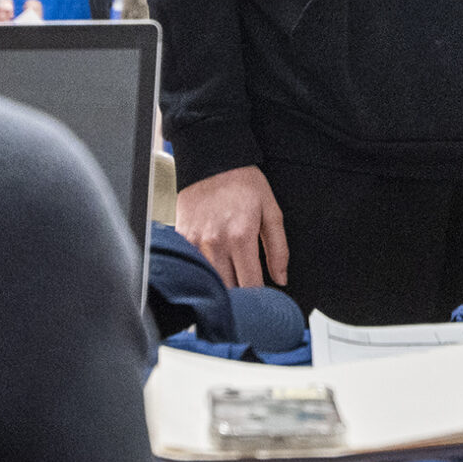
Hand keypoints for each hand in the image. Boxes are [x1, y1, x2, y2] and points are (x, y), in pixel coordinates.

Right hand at [176, 164, 288, 288]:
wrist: (212, 160)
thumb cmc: (243, 183)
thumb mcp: (271, 211)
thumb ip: (278, 249)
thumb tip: (281, 279)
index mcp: (241, 237)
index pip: (250, 285)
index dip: (259, 299)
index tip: (264, 301)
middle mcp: (215, 244)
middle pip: (227, 290)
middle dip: (240, 296)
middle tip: (248, 293)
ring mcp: (195, 243)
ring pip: (208, 282)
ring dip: (221, 286)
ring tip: (232, 281)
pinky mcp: (181, 239)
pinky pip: (192, 268)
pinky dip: (203, 273)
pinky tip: (213, 268)